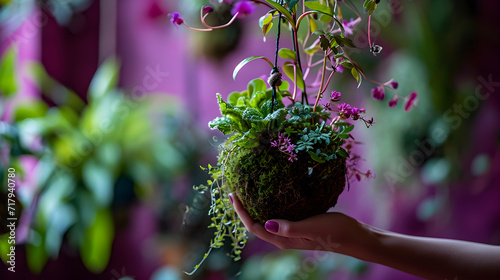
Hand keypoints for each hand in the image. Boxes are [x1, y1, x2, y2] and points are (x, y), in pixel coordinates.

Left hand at [229, 193, 371, 254]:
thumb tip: (265, 223)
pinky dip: (269, 205)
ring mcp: (291, 231)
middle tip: (235, 191)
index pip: (253, 227)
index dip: (241, 212)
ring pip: (265, 219)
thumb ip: (289, 227)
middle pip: (255, 224)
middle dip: (243, 209)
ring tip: (247, 191)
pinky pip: (277, 215)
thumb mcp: (312, 227)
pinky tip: (271, 194)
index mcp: (283, 239)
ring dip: (254, 207)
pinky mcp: (298, 224)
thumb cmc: (335, 232)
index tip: (233, 195)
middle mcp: (284, 237)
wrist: (355, 236)